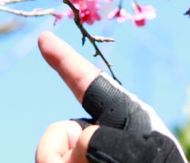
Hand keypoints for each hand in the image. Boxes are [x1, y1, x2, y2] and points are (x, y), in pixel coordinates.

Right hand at [35, 31, 186, 162]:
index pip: (87, 81)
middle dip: (58, 150)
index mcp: (126, 119)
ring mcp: (86, 158)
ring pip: (50, 157)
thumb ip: (105, 140)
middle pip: (59, 133)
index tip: (44, 38)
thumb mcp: (145, 154)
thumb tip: (76, 147)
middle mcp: (102, 137)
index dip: (63, 59)